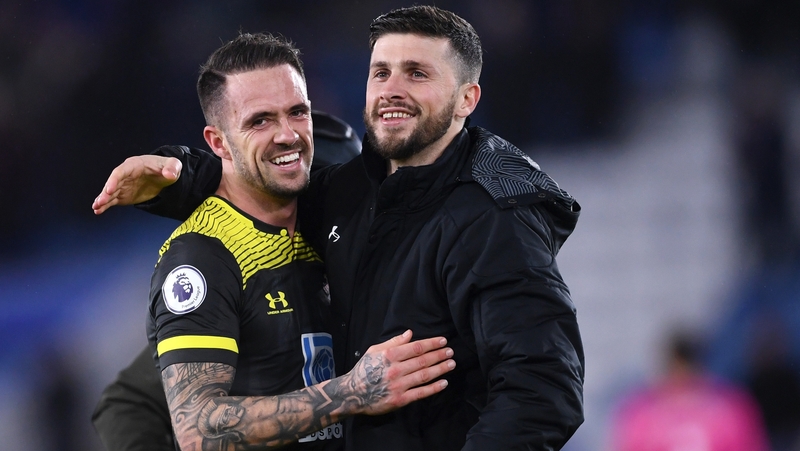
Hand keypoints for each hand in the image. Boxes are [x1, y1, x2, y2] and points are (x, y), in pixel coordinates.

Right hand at [92, 155, 182, 213]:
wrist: (165, 175)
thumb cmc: (167, 167)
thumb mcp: (173, 164)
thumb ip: (172, 167)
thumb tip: (170, 174)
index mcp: (133, 165)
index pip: (120, 172)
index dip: (113, 181)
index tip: (109, 190)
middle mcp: (125, 175)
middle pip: (113, 184)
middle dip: (106, 193)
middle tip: (100, 202)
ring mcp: (123, 186)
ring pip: (110, 193)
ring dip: (103, 200)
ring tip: (96, 208)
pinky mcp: (124, 195)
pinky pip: (113, 200)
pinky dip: (106, 205)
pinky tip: (98, 210)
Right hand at [329, 330, 454, 415]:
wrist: (352, 394)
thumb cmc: (363, 370)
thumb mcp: (374, 351)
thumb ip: (393, 342)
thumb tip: (410, 333)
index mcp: (389, 355)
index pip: (416, 347)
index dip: (431, 343)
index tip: (443, 341)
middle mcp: (395, 369)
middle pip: (423, 360)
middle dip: (439, 355)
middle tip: (451, 352)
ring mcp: (398, 385)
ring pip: (424, 375)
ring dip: (440, 369)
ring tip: (451, 364)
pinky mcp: (400, 400)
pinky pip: (420, 393)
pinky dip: (434, 388)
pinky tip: (444, 383)